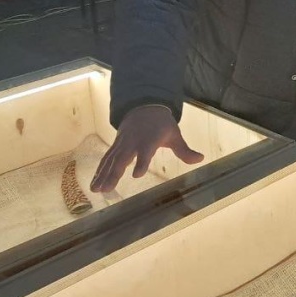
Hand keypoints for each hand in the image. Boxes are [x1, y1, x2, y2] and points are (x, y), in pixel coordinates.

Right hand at [90, 105, 204, 191]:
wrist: (144, 106)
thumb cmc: (161, 124)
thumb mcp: (174, 135)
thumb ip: (184, 150)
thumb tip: (200, 159)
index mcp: (149, 140)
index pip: (145, 152)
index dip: (141, 162)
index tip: (137, 174)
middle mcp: (133, 142)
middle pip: (122, 158)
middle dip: (114, 173)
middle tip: (107, 189)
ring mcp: (122, 143)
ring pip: (111, 160)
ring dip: (103, 175)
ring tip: (96, 190)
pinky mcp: (116, 145)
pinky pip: (107, 158)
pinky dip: (99, 170)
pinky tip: (94, 183)